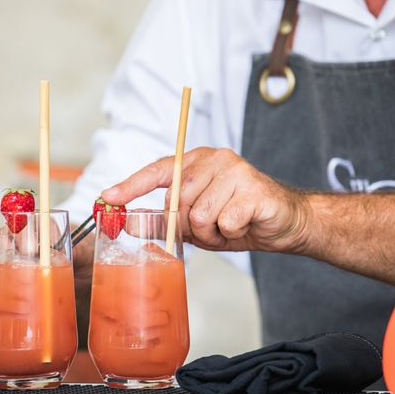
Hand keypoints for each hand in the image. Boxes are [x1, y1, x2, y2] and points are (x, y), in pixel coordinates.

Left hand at [101, 147, 309, 252]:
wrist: (285, 223)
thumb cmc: (240, 219)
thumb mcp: (199, 221)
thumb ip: (171, 218)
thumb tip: (134, 222)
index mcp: (197, 162)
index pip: (158, 170)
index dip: (132, 185)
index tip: (109, 196)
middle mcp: (214, 159)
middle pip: (177, 201)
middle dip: (190, 227)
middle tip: (213, 229)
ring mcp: (235, 170)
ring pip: (199, 215)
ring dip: (213, 233)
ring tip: (230, 227)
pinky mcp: (253, 187)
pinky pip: (225, 222)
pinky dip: (232, 234)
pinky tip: (244, 226)